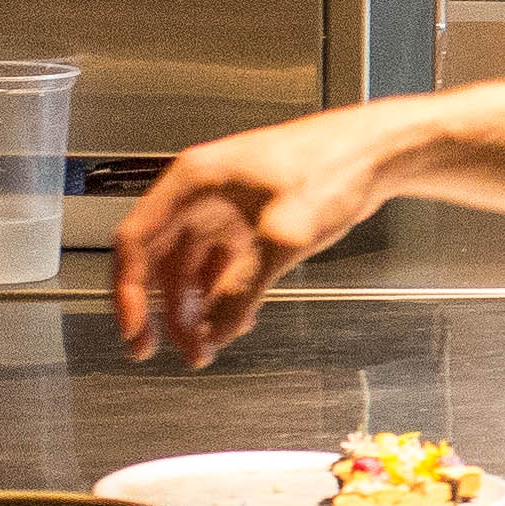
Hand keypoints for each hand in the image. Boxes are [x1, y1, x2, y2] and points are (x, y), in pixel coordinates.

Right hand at [111, 113, 387, 364]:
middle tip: (173, 352)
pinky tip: (236, 320)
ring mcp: (226, 206)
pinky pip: (222, 265)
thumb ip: (242, 291)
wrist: (374, 153)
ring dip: (198, 309)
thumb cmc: (330, 167)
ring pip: (194, 268)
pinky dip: (223, 294)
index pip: (136, 243)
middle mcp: (201, 194)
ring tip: (209, 346)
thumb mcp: (281, 238)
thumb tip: (215, 331)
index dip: (130, 294)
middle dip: (169, 312)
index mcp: (193, 184)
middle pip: (164, 262)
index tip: (136, 333)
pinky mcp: (250, 218)